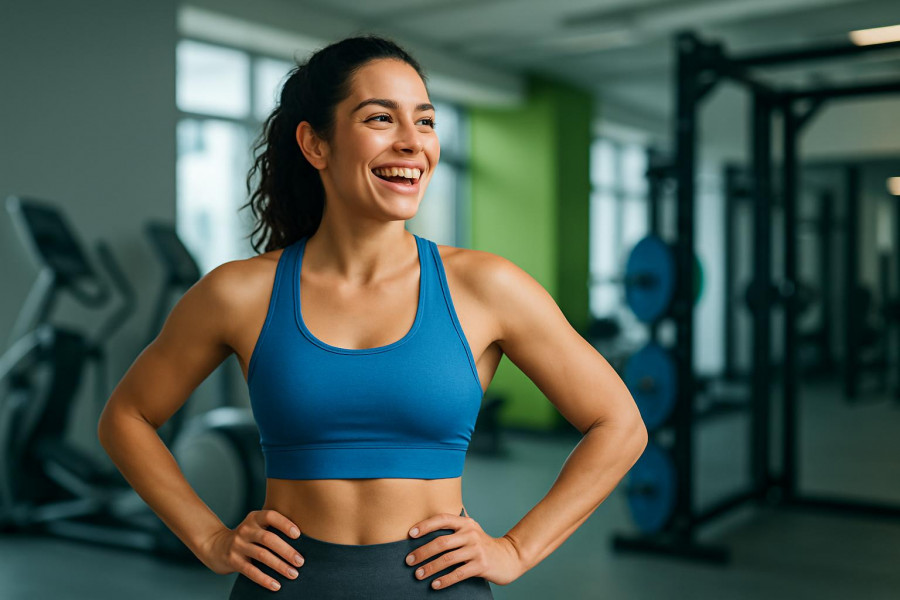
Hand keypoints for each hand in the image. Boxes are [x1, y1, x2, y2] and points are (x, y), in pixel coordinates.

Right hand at [198, 509, 305, 591]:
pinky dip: (264, 579)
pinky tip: (276, 585)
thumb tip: (306, 539)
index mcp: (254, 518)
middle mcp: (245, 529)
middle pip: (268, 538)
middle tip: (301, 561)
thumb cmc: (247, 536)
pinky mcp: (233, 561)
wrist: (216, 546)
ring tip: (293, 574)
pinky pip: (250, 571)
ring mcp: (238, 545)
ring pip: (261, 555)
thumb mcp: (257, 526)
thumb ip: (274, 527)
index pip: (270, 516)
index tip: (298, 534)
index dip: (284, 523)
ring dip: (279, 566)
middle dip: (286, 551)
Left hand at [405, 511, 525, 589]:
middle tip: (409, 561)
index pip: (442, 519)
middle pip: (441, 542)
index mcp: (466, 523)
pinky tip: (435, 585)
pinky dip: (444, 580)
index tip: (410, 534)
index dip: (425, 525)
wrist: (510, 557)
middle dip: (422, 552)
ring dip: (430, 568)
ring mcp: (476, 549)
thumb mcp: (470, 532)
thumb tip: (423, 536)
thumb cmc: (483, 545)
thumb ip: (453, 530)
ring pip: (447, 559)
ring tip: (418, 574)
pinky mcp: (481, 565)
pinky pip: (458, 573)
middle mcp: (471, 534)